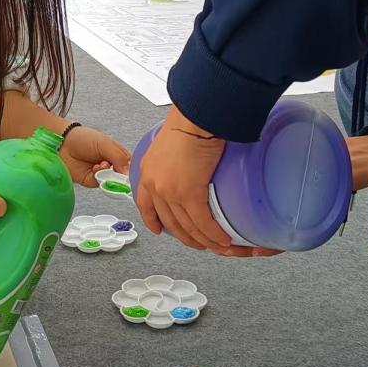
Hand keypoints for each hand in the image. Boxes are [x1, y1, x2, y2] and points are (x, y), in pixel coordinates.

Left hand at [60, 127, 130, 187]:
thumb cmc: (84, 138)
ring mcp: (101, 173)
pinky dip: (99, 177)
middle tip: (117, 170)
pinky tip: (95, 168)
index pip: (130, 165)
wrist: (62, 143)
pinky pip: (101, 183)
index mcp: (117, 153)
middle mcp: (111, 164)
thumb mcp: (105, 143)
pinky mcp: (91, 180)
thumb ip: (118, 157)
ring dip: (108, 174)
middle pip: (122, 176)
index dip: (131, 169)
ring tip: (101, 164)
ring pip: (112, 180)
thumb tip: (128, 173)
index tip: (130, 172)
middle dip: (120, 174)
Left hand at [134, 106, 232, 251]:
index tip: (158, 229)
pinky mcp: (189, 195)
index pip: (144, 204)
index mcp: (147, 172)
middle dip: (186, 237)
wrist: (195, 120)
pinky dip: (214, 234)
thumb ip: (171, 160)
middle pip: (170, 222)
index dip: (152, 220)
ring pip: (187, 227)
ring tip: (217, 246)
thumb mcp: (167, 144)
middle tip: (199, 243)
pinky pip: (203, 223)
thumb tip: (186, 165)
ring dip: (204, 240)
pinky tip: (223, 239)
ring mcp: (170, 193)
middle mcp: (155, 186)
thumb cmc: (188, 125)